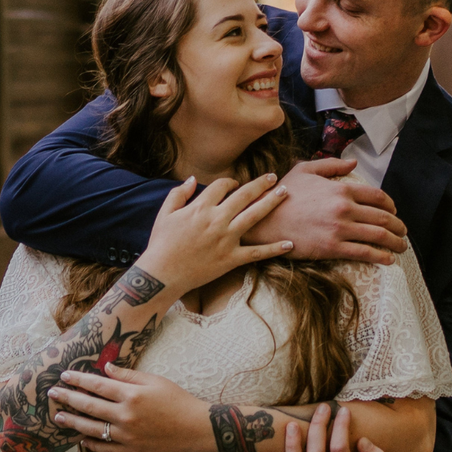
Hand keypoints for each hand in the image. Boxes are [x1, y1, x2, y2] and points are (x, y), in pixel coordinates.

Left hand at [47, 363, 208, 451]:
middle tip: (52, 393)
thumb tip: (105, 369)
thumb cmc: (178, 400)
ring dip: (72, 421)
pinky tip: (81, 438)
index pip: (97, 386)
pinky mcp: (130, 451)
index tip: (64, 375)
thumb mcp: (155, 381)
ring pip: (91, 428)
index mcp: (132, 395)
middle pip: (89, 405)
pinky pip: (104, 448)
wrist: (195, 429)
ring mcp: (126, 436)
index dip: (79, 380)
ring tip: (58, 416)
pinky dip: (90, 444)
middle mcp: (125, 416)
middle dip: (68, 398)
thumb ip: (128, 376)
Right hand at [140, 174, 292, 293]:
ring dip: (271, 203)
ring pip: (254, 216)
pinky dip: (274, 248)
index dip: (231, 181)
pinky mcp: (231, 259)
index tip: (236, 183)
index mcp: (201, 207)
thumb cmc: (161, 244)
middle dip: (261, 184)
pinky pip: (256, 252)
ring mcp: (226, 239)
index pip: (222, 185)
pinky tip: (290, 243)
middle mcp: (217, 219)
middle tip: (274, 177)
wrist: (162, 274)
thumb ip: (179, 193)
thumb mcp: (165, 214)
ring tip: (285, 193)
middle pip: (244, 195)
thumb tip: (194, 179)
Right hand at [245, 160, 406, 264]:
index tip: (394, 212)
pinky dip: (381, 256)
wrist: (263, 219)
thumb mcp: (305, 170)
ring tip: (401, 247)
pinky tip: (388, 259)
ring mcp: (339, 229)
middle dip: (398, 226)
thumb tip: (353, 162)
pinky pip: (364, 252)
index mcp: (341, 188)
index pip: (377, 196)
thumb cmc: (282, 194)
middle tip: (403, 232)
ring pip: (378, 236)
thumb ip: (331, 164)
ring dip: (395, 242)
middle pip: (383, 217)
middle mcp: (344, 208)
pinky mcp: (332, 248)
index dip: (391, 206)